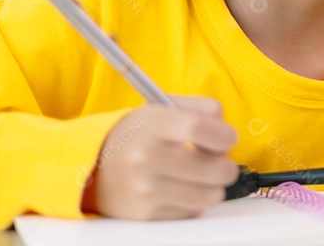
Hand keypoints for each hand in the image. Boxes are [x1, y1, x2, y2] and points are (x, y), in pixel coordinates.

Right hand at [82, 96, 239, 219]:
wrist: (94, 167)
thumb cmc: (139, 134)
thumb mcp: (162, 108)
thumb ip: (201, 109)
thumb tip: (227, 136)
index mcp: (152, 124)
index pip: (199, 128)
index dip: (224, 135)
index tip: (228, 139)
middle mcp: (146, 157)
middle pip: (215, 169)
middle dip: (226, 165)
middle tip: (217, 160)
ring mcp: (145, 190)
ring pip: (211, 195)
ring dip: (212, 186)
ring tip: (199, 175)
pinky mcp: (147, 215)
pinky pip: (193, 211)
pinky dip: (193, 201)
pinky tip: (178, 188)